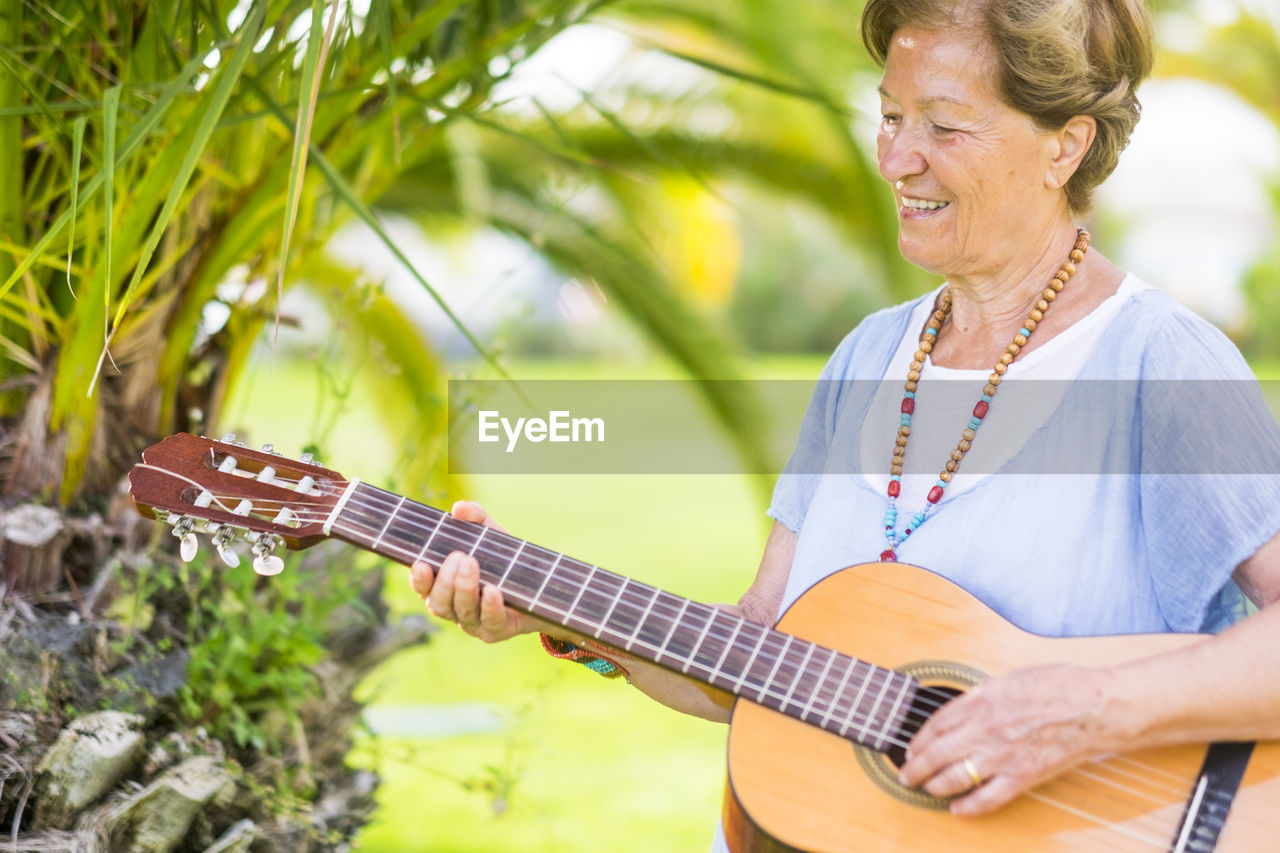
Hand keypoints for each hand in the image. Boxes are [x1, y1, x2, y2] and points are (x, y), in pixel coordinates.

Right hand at [409, 501, 549, 642]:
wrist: (540, 585)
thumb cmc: (504, 558)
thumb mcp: (490, 533)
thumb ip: (475, 518)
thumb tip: (459, 508)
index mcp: (444, 587)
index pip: (423, 588)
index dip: (419, 580)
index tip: (420, 564)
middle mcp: (454, 608)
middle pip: (439, 603)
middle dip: (446, 581)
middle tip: (459, 557)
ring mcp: (475, 623)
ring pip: (462, 613)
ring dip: (464, 589)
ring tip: (471, 564)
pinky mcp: (497, 630)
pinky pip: (490, 622)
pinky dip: (490, 606)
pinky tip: (493, 591)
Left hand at [897, 663, 1117, 814]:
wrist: (1095, 707)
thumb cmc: (1058, 686)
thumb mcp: (1008, 678)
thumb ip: (979, 696)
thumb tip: (958, 708)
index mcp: (982, 701)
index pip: (936, 724)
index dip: (918, 739)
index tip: (909, 748)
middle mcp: (986, 729)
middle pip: (937, 753)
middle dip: (915, 767)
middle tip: (904, 775)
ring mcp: (1003, 755)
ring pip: (955, 777)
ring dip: (935, 786)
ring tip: (926, 789)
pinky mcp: (1023, 777)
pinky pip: (987, 798)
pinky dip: (968, 807)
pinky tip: (957, 810)